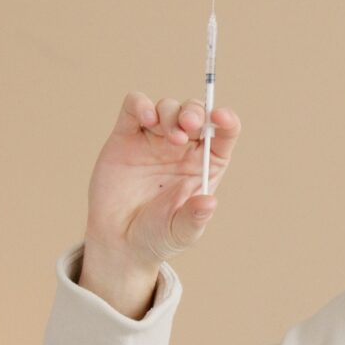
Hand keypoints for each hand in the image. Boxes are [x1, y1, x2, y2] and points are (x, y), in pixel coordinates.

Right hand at [84, 92, 240, 269]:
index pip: (224, 132)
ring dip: (171, 113)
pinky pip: (135, 106)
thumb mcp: (181, 232)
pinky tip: (146, 118)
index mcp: (205, 164)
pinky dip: (141, 104)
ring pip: (168, 107)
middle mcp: (183, 147)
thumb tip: (209, 202)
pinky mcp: (126, 135)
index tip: (220, 117)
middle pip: (196, 112)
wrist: (119, 240)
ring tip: (171, 137)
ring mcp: (154, 139)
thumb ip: (194, 218)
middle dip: (195, 112)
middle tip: (189, 125)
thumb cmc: (157, 235)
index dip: (226, 119)